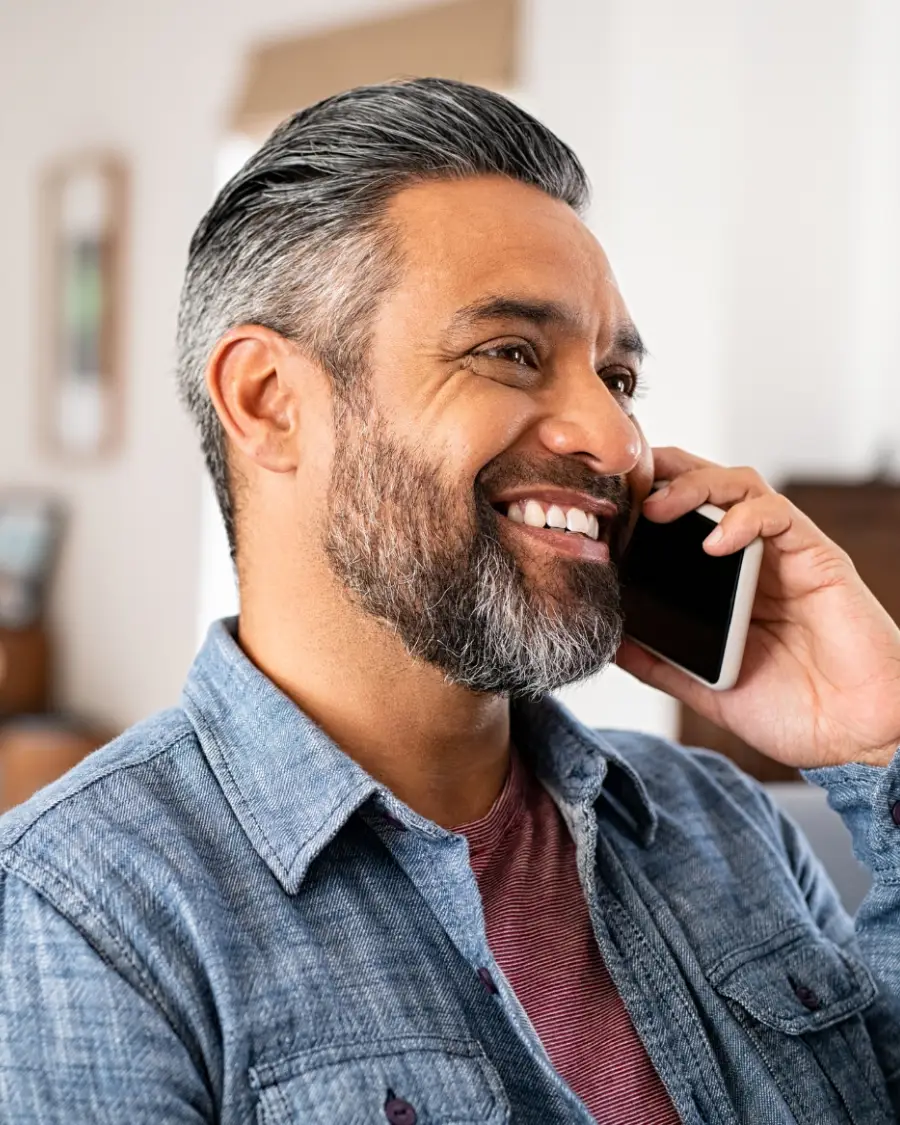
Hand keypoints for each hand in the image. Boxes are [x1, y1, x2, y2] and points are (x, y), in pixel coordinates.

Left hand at [616, 447, 899, 768]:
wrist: (852, 738)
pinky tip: (715, 541)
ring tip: (658, 509)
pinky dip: (744, 518)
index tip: (599, 510)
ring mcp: (783, 553)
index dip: (640, 503)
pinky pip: (778, 516)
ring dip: (694, 486)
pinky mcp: (817, 557)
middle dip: (661, 475)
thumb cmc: (791, 709)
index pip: (678, 518)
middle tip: (622, 490)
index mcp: (721, 581)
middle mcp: (751, 557)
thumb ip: (659, 662)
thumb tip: (606, 641)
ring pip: (739, 484)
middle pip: (704, 485)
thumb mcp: (704, 687)